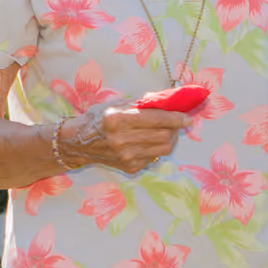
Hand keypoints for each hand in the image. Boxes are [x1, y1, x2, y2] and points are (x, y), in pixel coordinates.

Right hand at [62, 104, 186, 173]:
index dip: (176, 118)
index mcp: (117, 119)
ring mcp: (126, 156)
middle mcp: (121, 140)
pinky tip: (149, 141)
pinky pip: (154, 156)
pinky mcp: (130, 167)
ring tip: (165, 130)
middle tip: (176, 122)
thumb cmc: (100, 119)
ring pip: (163, 148)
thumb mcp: (117, 105)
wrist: (79, 142)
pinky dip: (157, 147)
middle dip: (174, 128)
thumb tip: (171, 100)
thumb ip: (143, 103)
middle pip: (164, 136)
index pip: (156, 119)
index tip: (187, 117)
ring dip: (170, 138)